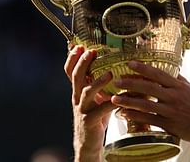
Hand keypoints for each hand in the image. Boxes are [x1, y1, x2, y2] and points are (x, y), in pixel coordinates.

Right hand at [64, 45, 116, 161]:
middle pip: (76, 77)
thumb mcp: (95, 98)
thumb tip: (117, 64)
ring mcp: (82, 110)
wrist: (89, 143)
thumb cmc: (96, 117)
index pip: (70, 71)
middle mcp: (77, 98)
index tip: (78, 45)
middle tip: (91, 51)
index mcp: (78, 90)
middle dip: (82, 63)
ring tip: (109, 73)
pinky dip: (110, 104)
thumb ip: (100, 84)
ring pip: (86, 93)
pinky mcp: (90, 122)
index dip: (72, 59)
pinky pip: (100, 111)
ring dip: (97, 82)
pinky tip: (119, 99)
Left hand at [111, 61, 189, 144]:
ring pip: (145, 104)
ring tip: (114, 99)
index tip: (130, 63)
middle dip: (131, 83)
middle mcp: (173, 97)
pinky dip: (135, 116)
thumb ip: (180, 81)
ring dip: (128, 101)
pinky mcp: (168, 124)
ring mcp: (170, 111)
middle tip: (117, 81)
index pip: (158, 74)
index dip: (143, 68)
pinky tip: (125, 114)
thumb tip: (170, 72)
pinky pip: (148, 119)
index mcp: (179, 86)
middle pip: (148, 88)